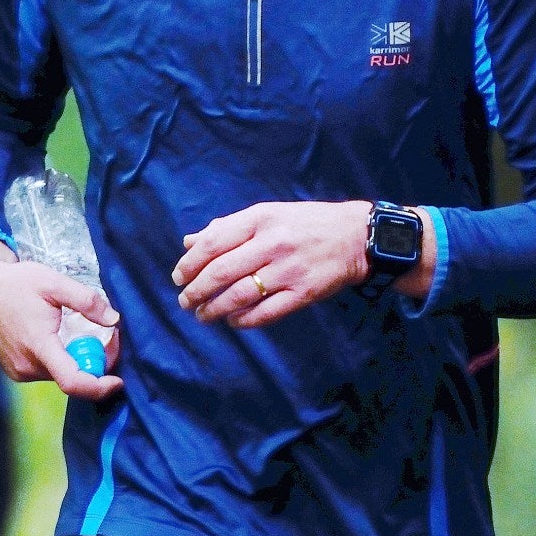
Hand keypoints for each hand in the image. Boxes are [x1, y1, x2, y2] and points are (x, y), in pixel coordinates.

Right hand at [0, 230, 122, 399]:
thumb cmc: (16, 282)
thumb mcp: (53, 282)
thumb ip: (86, 301)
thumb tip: (113, 320)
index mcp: (38, 346)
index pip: (73, 382)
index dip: (99, 387)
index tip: (117, 381)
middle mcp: (26, 365)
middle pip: (71, 377)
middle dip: (93, 361)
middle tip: (106, 336)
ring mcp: (17, 370)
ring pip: (59, 374)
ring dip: (75, 359)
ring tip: (79, 332)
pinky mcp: (13, 370)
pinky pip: (45, 371)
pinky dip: (59, 360)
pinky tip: (58, 337)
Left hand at [172, 200, 371, 327]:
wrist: (357, 236)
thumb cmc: (306, 223)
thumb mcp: (267, 214)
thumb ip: (227, 228)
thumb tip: (189, 242)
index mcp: (261, 218)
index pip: (214, 242)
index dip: (190, 263)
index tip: (178, 277)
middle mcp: (273, 243)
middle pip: (222, 272)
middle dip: (197, 290)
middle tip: (185, 301)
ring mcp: (289, 270)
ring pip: (240, 295)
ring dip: (215, 309)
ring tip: (202, 315)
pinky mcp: (304, 293)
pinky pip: (266, 312)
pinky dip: (244, 320)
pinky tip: (232, 321)